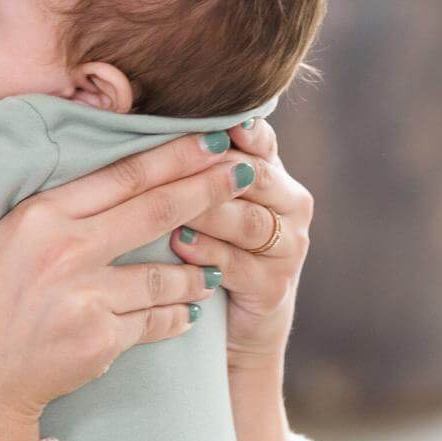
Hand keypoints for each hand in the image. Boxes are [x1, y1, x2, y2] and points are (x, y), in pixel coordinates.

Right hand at [0, 131, 255, 440]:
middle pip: (155, 209)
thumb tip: (110, 176)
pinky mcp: (101, 339)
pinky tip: (190, 313)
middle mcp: (65, 249)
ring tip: (217, 267)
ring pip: (164, 272)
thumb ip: (54, 208)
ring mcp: (86, 296)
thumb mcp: (1, 237)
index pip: (123, 174)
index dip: (174, 154)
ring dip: (199, 268)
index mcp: (39, 214)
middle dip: (209, 188)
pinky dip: (177, 316)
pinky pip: (156, 320)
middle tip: (245, 172)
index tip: (213, 137)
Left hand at [168, 116, 311, 372]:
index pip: (263, 143)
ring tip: (174, 208)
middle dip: (215, 171)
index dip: (245, 130)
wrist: (239, 322)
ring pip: (249, 222)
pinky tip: (180, 246)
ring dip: (209, 213)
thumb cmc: (214, 246)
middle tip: (178, 162)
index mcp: (276, 176)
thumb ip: (200, 164)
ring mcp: (288, 249)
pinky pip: (239, 265)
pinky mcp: (273, 287)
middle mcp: (291, 207)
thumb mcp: (212, 202)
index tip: (222, 120)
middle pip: (257, 178)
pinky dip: (208, 254)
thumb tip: (150, 118)